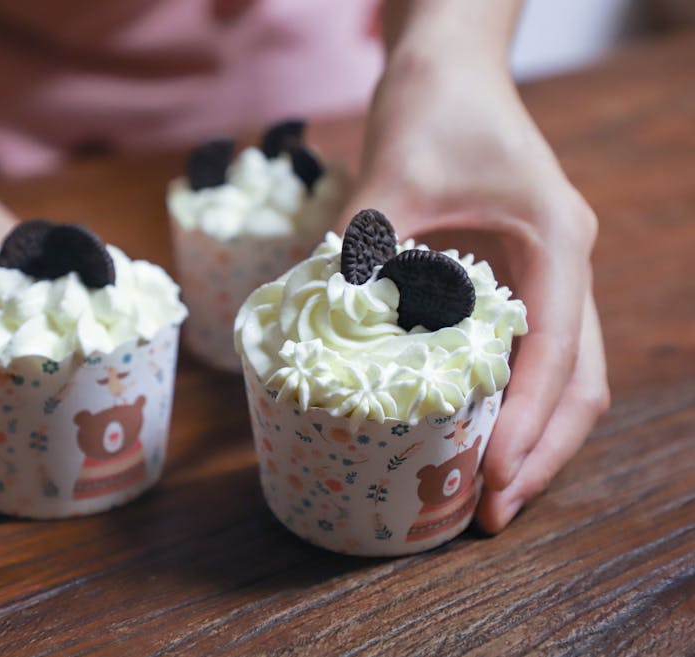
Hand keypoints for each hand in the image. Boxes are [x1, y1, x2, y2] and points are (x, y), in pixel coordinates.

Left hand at [341, 47, 609, 531]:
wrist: (447, 65)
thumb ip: (365, 246)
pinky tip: (468, 436)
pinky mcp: (514, 280)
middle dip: (540, 453)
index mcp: (556, 241)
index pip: (555, 352)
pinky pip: (526, 356)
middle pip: (578, 381)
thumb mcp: (395, 173)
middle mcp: (564, 266)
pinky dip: (507, 403)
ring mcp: (544, 275)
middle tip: (491, 514)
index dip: (528, 423)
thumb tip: (325, 325)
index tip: (494, 477)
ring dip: (531, 438)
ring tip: (484, 494)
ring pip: (561, 376)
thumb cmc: (433, 105)